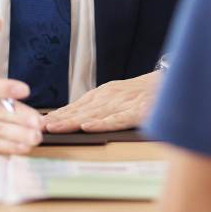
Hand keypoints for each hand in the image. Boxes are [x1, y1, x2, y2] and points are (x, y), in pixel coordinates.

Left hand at [43, 71, 160, 132]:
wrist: (171, 83)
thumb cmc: (142, 93)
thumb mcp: (117, 95)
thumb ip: (99, 107)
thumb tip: (75, 121)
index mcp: (103, 94)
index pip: (75, 107)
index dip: (57, 115)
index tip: (40, 122)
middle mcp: (110, 97)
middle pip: (80, 111)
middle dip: (59, 120)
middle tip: (39, 127)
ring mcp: (123, 104)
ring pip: (94, 115)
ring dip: (72, 122)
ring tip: (55, 128)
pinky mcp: (138, 112)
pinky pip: (118, 119)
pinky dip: (103, 123)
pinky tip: (89, 127)